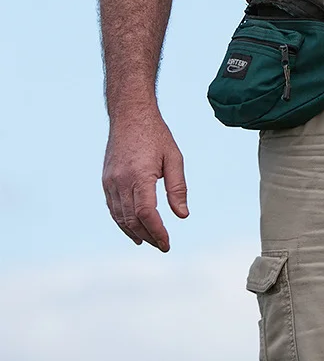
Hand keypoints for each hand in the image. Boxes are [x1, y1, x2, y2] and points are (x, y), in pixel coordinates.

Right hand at [102, 106, 188, 250]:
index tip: (167, 243)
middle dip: (148, 236)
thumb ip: (177, 188)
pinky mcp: (106, 180)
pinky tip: (133, 228)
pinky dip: (122, 221)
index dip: (157, 232)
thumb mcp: (174, 158)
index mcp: (139, 175)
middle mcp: (121, 181)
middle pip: (132, 219)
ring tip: (149, 241)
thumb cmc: (156, 135)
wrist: (130, 115)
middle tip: (162, 245)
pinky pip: (112, 208)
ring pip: (119, 217)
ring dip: (134, 232)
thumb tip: (182, 215)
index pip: (146, 213)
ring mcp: (110, 182)